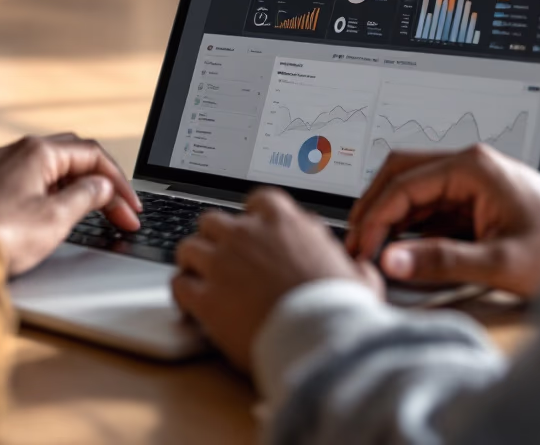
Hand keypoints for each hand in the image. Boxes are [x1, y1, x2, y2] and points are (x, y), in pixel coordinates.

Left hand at [0, 134, 141, 275]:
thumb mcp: (56, 218)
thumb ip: (86, 197)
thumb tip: (102, 188)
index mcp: (36, 151)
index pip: (92, 155)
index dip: (118, 183)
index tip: (131, 209)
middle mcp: (12, 151)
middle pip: (70, 158)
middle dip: (98, 184)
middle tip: (117, 212)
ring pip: (45, 170)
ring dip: (72, 189)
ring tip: (88, 217)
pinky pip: (22, 181)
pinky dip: (46, 194)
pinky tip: (49, 215)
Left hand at [173, 188, 380, 371]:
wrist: (319, 340)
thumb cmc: (341, 310)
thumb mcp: (358, 278)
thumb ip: (352, 264)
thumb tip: (360, 267)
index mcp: (284, 223)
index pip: (258, 200)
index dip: (253, 216)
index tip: (253, 229)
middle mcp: (247, 235)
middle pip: (213, 220)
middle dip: (215, 238)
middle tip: (222, 258)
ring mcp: (222, 264)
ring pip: (188, 247)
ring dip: (193, 262)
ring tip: (199, 278)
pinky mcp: (205, 297)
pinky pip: (178, 284)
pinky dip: (181, 292)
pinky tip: (188, 305)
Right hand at [347, 145, 539, 298]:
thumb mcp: (500, 262)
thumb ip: (442, 260)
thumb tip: (392, 260)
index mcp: (472, 167)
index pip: (403, 182)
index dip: (375, 216)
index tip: (362, 248)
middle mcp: (469, 165)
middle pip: (399, 172)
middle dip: (372, 206)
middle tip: (356, 243)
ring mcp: (471, 181)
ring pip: (411, 188)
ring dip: (389, 216)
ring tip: (373, 251)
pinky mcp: (474, 200)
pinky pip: (429, 205)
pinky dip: (409, 225)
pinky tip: (402, 251)